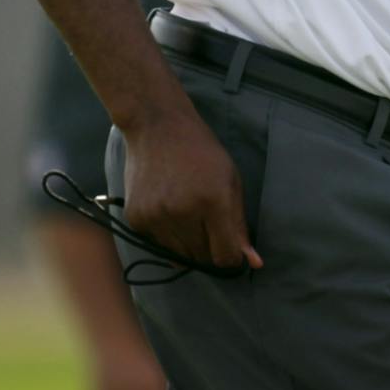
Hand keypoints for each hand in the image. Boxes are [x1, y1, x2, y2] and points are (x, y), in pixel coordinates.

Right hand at [122, 99, 262, 271]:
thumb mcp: (230, 182)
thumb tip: (253, 263)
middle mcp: (183, 213)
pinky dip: (166, 235)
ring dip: (187, 244)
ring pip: (179, 257)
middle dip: (209, 249)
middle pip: (201, 259)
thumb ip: (239, 225)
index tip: (229, 248)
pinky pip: (157, 245)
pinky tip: (167, 208)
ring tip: (186, 211)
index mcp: (213, 201)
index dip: (230, 258)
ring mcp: (156, 217)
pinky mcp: (136, 219)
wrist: (157, 126)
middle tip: (206, 222)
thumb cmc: (202, 152)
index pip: (224, 257)